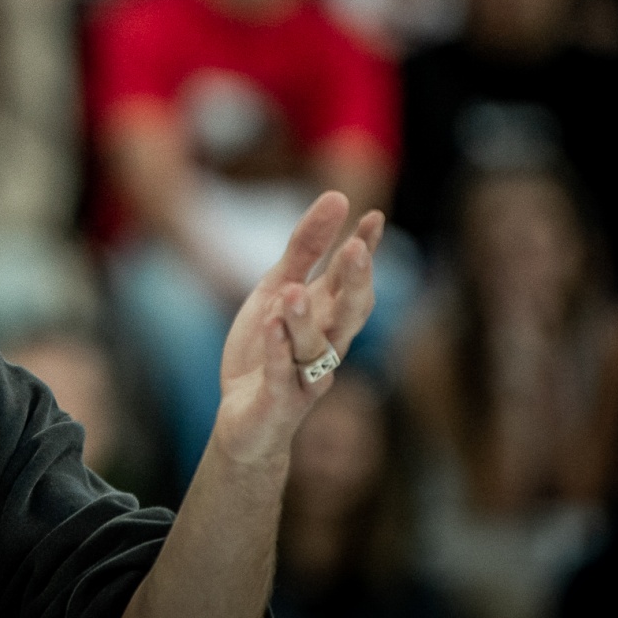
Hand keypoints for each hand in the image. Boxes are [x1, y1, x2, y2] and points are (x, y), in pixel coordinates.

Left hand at [211, 192, 381, 470]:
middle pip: (347, 315)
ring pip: (313, 347)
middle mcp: (326, 345)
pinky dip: (276, 351)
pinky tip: (271, 326)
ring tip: (293, 290)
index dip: (365, 251)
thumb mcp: (276, 290)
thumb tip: (337, 198)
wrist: (245, 420)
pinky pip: (280, 375)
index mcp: (327, 316)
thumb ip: (303, 249)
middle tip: (355, 250)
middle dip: (353, 284)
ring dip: (305, 319)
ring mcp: (305, 376)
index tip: (373, 217)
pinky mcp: (279, 401)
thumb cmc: (268, 351)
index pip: (350, 280)